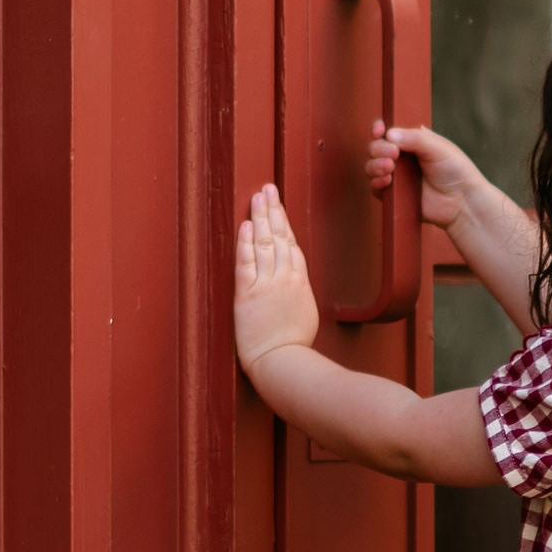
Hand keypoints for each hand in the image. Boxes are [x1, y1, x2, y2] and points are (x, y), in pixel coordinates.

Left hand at [233, 184, 318, 372]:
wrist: (284, 362)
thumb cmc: (294, 347)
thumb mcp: (305, 315)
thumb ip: (297, 295)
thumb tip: (293, 285)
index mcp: (300, 284)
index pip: (291, 246)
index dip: (285, 224)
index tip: (279, 207)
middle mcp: (285, 279)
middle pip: (280, 237)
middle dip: (274, 210)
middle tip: (268, 188)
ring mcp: (267, 285)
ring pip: (265, 243)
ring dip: (261, 218)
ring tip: (258, 196)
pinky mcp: (248, 294)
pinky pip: (247, 262)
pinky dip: (246, 242)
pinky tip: (246, 224)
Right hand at [366, 120, 483, 230]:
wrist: (462, 201)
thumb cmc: (455, 170)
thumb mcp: (437, 147)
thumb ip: (414, 138)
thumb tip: (388, 134)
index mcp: (411, 141)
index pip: (387, 132)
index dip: (379, 129)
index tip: (379, 130)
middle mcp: (401, 158)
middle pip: (376, 148)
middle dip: (379, 148)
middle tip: (393, 154)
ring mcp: (397, 177)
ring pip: (371, 166)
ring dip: (375, 164)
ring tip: (390, 167)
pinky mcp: (395, 196)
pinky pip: (375, 188)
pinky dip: (376, 182)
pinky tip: (388, 180)